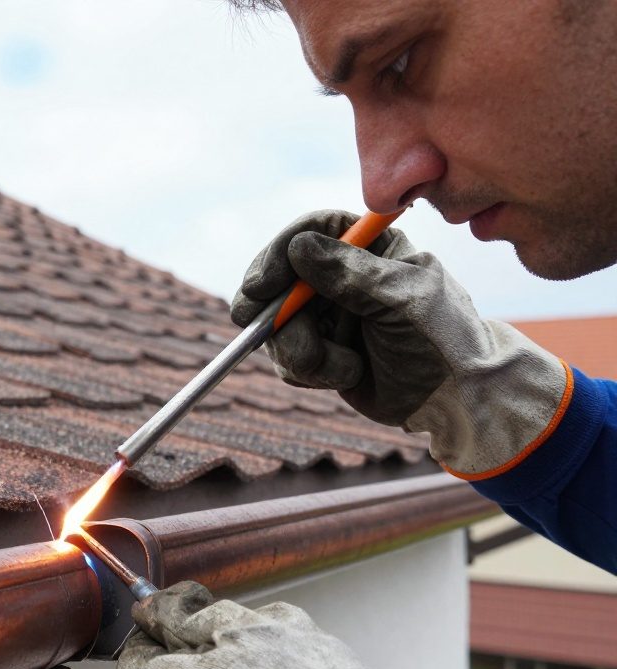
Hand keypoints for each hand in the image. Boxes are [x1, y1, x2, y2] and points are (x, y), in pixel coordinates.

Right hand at [229, 210, 568, 477]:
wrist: (457, 399)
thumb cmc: (442, 339)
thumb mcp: (401, 299)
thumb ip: (350, 274)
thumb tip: (298, 247)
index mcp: (369, 248)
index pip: (313, 231)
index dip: (280, 252)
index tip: (263, 283)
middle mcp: (342, 277)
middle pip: (281, 277)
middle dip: (269, 305)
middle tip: (250, 320)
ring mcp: (328, 315)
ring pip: (278, 324)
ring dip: (300, 349)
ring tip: (341, 367)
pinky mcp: (320, 352)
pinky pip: (286, 357)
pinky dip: (309, 370)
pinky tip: (346, 375)